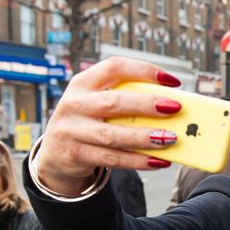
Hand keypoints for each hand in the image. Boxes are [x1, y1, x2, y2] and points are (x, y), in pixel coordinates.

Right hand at [36, 57, 182, 195]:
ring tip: (170, 138)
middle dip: (146, 105)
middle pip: (114, 102)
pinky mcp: (75, 155)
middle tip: (174, 108)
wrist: (56, 154)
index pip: (114, 68)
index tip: (172, 80)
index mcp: (84, 83)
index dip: (144, 71)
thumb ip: (126, 102)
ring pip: (113, 134)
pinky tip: (159, 161)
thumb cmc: (90, 123)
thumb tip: (172, 107)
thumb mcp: (98, 105)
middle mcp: (74, 103)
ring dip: (145, 137)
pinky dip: (138, 160)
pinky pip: (112, 159)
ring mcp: (72, 130)